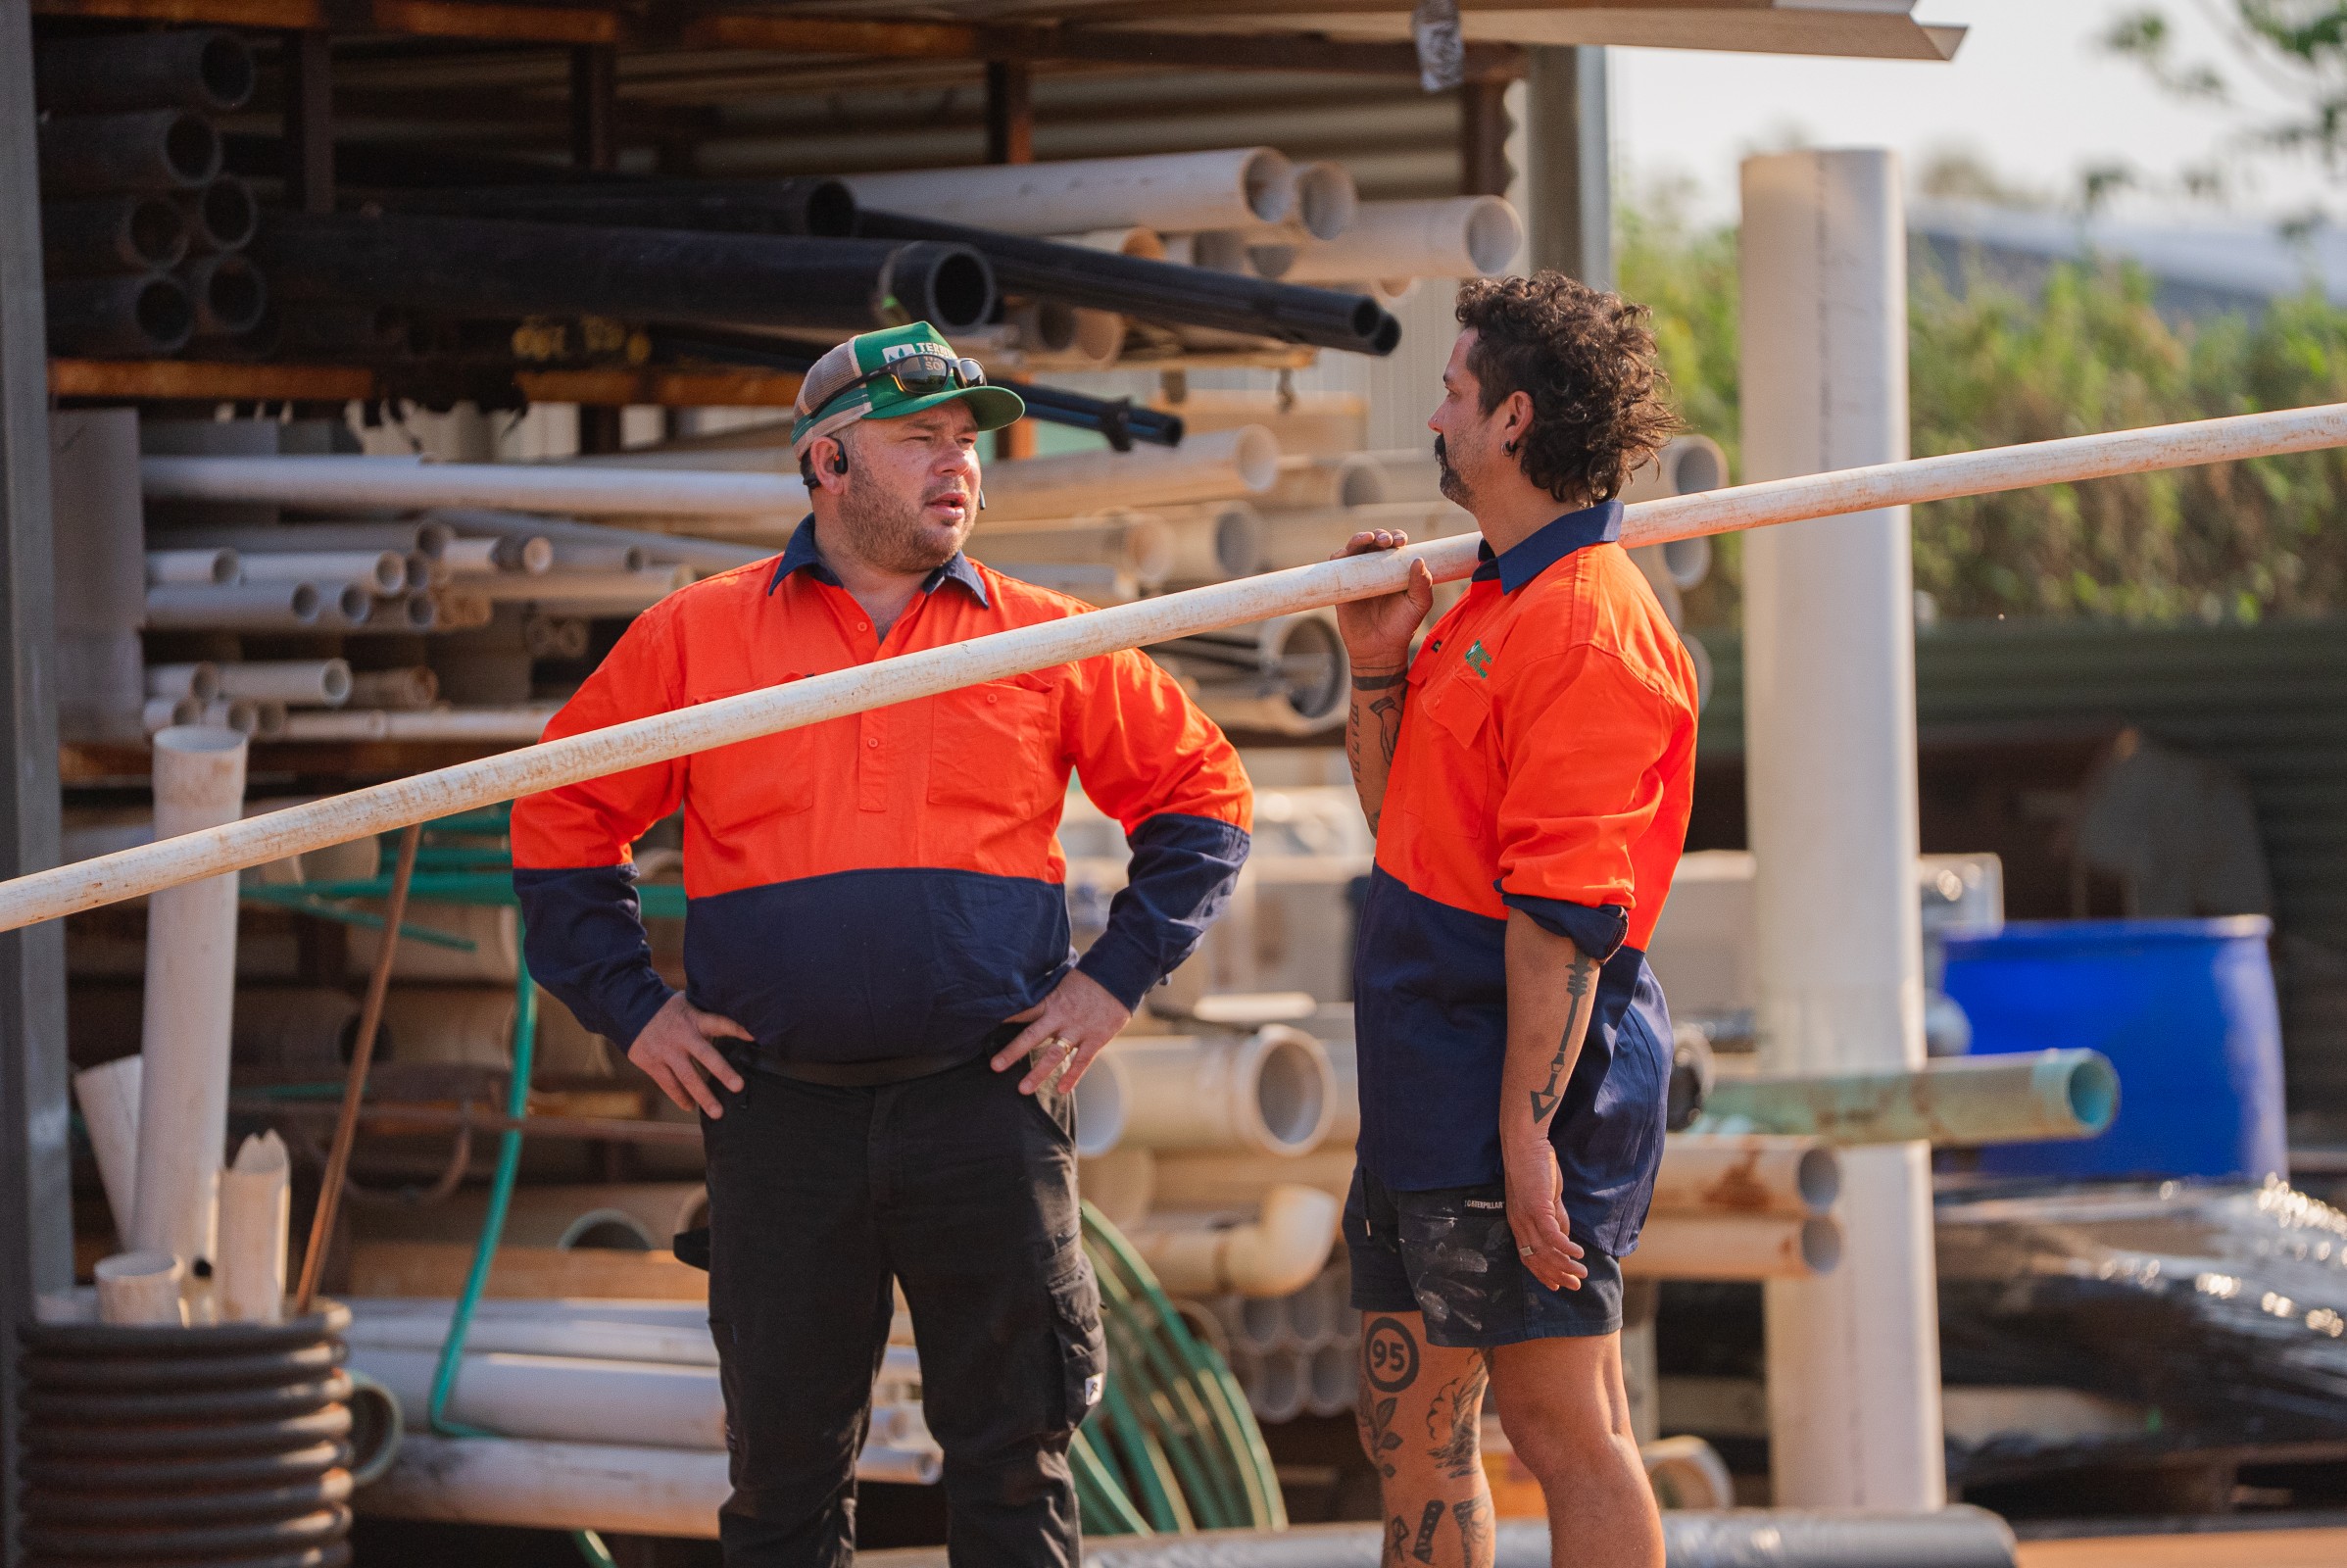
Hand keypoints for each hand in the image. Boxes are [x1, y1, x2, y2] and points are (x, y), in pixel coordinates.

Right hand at [628, 993, 749, 1117]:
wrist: (632, 1010)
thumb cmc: (669, 1009)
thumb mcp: (689, 1003)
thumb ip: (707, 1015)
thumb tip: (737, 1021)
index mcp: (695, 1019)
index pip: (719, 1023)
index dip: (737, 1028)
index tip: (754, 1036)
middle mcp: (682, 1036)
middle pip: (705, 1055)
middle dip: (722, 1072)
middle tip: (738, 1087)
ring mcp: (667, 1052)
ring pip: (687, 1077)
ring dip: (703, 1096)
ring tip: (718, 1113)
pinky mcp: (652, 1064)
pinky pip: (669, 1085)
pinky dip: (681, 1097)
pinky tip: (692, 1106)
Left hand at [992, 969, 1131, 1094]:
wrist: (1119, 976)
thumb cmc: (1088, 980)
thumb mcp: (1062, 982)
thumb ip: (1046, 996)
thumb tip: (1025, 998)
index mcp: (1051, 1001)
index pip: (1023, 1011)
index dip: (1004, 1019)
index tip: (983, 1027)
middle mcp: (1061, 1017)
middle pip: (1032, 1036)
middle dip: (1013, 1052)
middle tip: (995, 1066)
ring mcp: (1079, 1029)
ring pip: (1055, 1054)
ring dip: (1038, 1072)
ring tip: (1023, 1089)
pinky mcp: (1096, 1038)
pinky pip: (1082, 1061)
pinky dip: (1072, 1076)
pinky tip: (1061, 1090)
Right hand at [1330, 529, 1434, 671]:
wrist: (1380, 651)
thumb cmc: (1402, 627)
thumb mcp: (1418, 606)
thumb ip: (1422, 585)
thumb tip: (1418, 560)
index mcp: (1394, 570)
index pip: (1394, 545)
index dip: (1396, 537)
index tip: (1401, 541)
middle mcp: (1375, 569)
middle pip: (1373, 542)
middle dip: (1379, 535)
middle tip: (1386, 540)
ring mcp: (1357, 576)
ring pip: (1354, 549)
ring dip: (1359, 538)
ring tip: (1368, 538)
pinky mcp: (1342, 586)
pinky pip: (1337, 565)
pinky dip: (1340, 555)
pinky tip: (1346, 553)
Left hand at [1502, 1139, 1587, 1292]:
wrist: (1525, 1145)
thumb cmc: (1534, 1167)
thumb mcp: (1546, 1197)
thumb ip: (1555, 1217)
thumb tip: (1565, 1237)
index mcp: (1519, 1223)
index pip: (1528, 1257)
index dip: (1543, 1274)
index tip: (1558, 1286)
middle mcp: (1519, 1224)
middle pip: (1537, 1260)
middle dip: (1557, 1276)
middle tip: (1575, 1285)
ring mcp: (1527, 1217)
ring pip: (1546, 1251)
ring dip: (1565, 1265)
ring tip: (1582, 1272)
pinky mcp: (1537, 1208)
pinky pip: (1552, 1235)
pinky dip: (1565, 1248)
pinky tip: (1578, 1254)